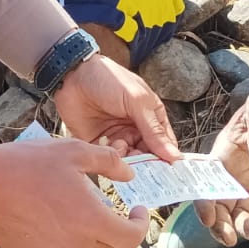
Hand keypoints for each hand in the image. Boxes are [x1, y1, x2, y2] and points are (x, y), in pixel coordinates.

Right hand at [0, 137, 148, 247]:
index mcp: (91, 221)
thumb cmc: (28, 164)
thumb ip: (109, 162)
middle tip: (110, 211)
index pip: (130, 239)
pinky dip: (66, 246)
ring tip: (78, 214)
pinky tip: (53, 224)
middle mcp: (76, 247)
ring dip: (92, 240)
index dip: (140, 226)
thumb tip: (130, 174)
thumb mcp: (73, 151)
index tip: (137, 211)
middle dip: (116, 231)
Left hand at [53, 53, 181, 161]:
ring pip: (129, 160)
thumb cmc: (109, 79)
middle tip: (142, 165)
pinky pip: (109, 158)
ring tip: (120, 145)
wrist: (73, 76)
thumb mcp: (137, 101)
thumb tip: (174, 156)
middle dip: (146, 162)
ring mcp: (118, 136)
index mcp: (151, 116)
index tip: (168, 171)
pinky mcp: (99, 143)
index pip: (165, 144)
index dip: (168, 158)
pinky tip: (108, 144)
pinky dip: (111, 156)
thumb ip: (154, 130)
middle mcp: (136, 129)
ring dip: (127, 158)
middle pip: (148, 156)